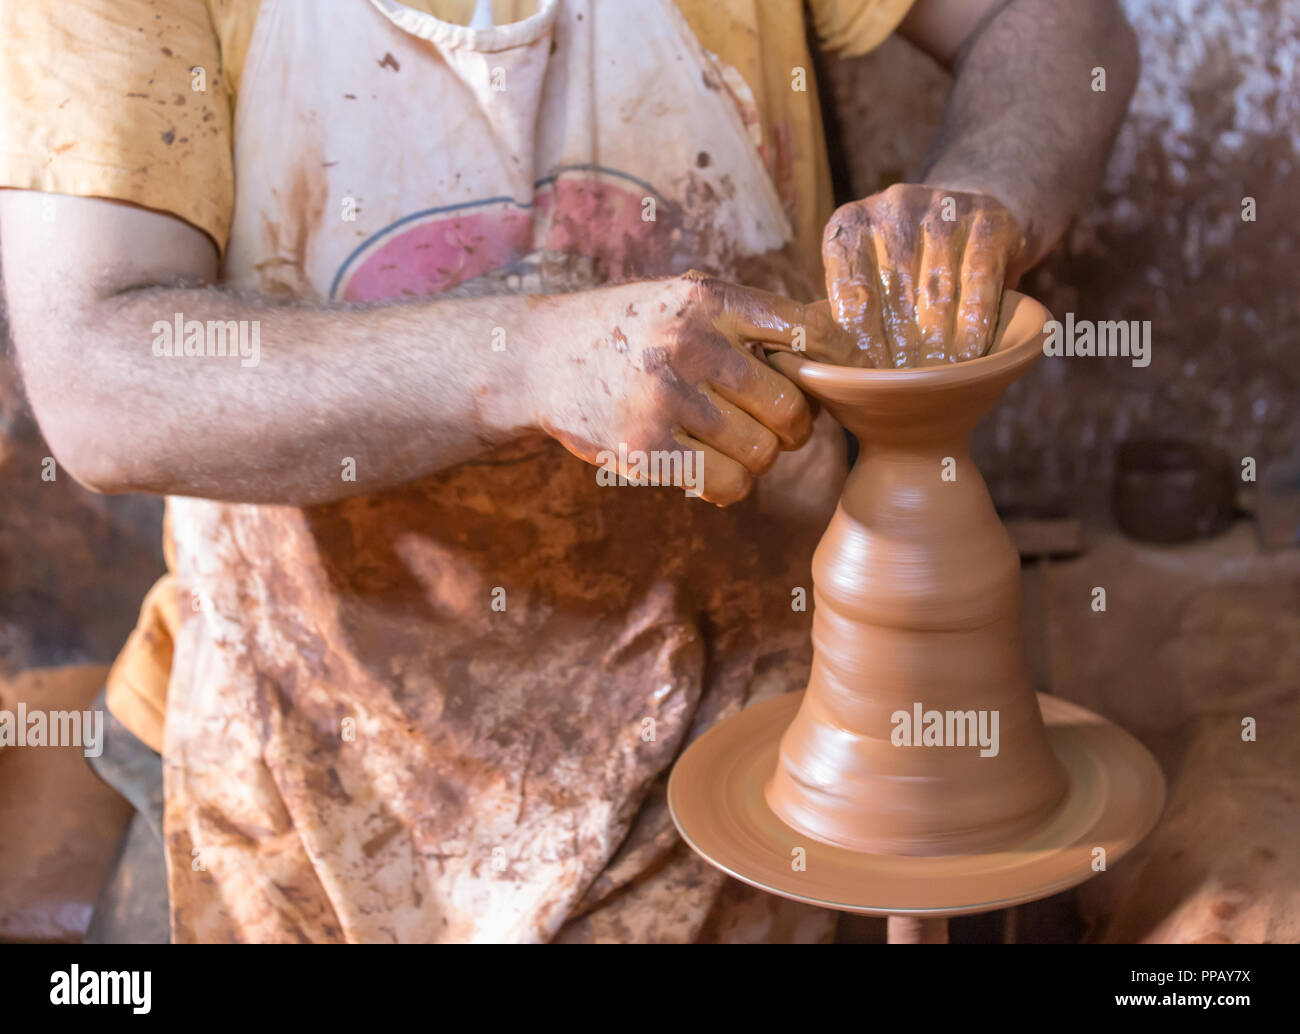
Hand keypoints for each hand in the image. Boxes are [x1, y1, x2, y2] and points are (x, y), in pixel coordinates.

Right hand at [529, 273, 853, 505]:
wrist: (541, 357)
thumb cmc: (631, 331)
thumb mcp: (686, 299)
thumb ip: (753, 318)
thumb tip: (843, 340)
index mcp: (709, 298)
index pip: (809, 333)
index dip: (834, 367)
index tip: (830, 383)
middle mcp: (689, 343)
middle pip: (792, 407)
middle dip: (789, 427)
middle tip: (768, 425)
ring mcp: (665, 398)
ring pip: (762, 454)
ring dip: (754, 459)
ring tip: (724, 442)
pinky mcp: (645, 448)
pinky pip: (726, 483)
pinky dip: (725, 484)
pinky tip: (702, 464)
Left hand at [821, 184, 1025, 367]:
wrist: (971, 217)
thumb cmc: (907, 269)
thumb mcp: (869, 278)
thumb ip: (848, 315)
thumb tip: (831, 378)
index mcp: (849, 225)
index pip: (848, 291)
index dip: (857, 342)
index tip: (866, 379)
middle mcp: (891, 207)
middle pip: (892, 292)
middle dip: (897, 349)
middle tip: (901, 389)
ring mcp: (941, 206)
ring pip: (936, 289)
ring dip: (936, 343)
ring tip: (935, 380)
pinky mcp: (987, 216)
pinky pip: (979, 278)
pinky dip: (974, 321)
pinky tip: (969, 355)